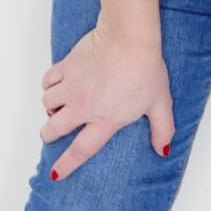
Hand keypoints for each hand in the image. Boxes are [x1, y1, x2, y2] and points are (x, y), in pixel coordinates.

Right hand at [39, 20, 174, 181]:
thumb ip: (162, 129)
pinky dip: (48, 84)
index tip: (54, 174)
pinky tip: (57, 83)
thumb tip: (163, 150)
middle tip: (51, 133)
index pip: (81, 150)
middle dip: (49, 135)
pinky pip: (47, 80)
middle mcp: (83, 106)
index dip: (66, 164)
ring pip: (47, 103)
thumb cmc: (145, 68)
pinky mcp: (67, 66)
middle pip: (54, 129)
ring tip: (59, 105)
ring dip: (50, 107)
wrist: (129, 36)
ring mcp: (72, 85)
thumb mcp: (160, 102)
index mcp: (105, 119)